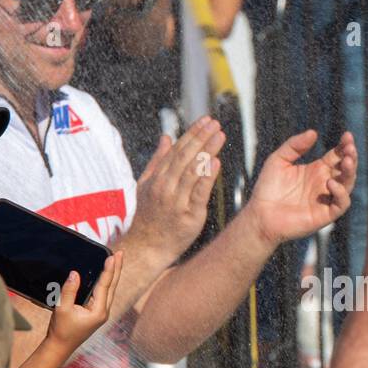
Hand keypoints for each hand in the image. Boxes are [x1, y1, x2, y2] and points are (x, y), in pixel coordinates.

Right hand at [46, 250, 122, 351]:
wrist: (60, 347)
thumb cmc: (61, 330)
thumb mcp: (62, 308)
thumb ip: (69, 290)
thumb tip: (75, 273)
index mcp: (98, 311)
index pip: (105, 285)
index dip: (109, 269)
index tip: (113, 256)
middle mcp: (103, 311)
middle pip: (113, 285)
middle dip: (117, 268)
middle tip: (121, 252)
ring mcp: (101, 312)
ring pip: (110, 289)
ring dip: (113, 274)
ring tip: (116, 259)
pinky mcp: (96, 312)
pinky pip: (104, 293)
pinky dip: (106, 282)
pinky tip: (106, 275)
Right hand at [126, 116, 225, 264]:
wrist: (147, 247)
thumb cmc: (149, 217)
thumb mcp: (147, 185)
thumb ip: (158, 160)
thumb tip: (166, 137)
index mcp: (157, 177)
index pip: (177, 150)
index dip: (192, 134)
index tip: (205, 121)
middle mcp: (165, 186)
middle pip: (185, 156)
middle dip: (201, 137)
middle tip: (215, 123)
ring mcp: (176, 200)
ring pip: (192, 171)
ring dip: (207, 151)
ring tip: (220, 136)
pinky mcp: (188, 215)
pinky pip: (199, 193)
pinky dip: (207, 177)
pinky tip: (216, 163)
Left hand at [243, 129, 355, 244]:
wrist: (260, 214)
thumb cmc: (267, 188)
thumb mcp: (279, 159)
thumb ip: (295, 145)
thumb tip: (313, 132)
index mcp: (316, 169)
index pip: (337, 156)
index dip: (344, 146)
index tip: (347, 135)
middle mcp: (324, 183)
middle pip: (346, 168)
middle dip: (351, 156)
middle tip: (350, 147)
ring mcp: (326, 199)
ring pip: (347, 185)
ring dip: (350, 172)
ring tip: (347, 161)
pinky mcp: (325, 214)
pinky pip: (341, 204)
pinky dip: (340, 193)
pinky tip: (330, 183)